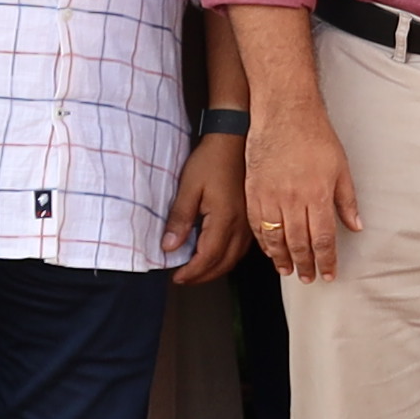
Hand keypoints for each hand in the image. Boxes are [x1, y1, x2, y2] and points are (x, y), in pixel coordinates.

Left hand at [163, 133, 248, 286]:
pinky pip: (241, 247)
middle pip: (223, 263)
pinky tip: (216, 253)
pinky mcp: (250, 217)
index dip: (191, 272)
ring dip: (216, 268)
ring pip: (234, 258)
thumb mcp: (188, 187)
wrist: (234, 139)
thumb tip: (169, 246)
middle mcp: (241, 225)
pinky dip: (227, 257)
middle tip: (184, 278)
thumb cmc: (212, 159)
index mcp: (225, 219)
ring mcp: (248, 222)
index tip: (176, 276)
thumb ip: (179, 218)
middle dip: (202, 276)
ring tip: (198, 270)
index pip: (208, 258)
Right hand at [247, 104, 358, 279]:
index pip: (323, 239)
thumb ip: (347, 200)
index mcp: (317, 195)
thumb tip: (355, 226)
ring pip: (276, 239)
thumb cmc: (315, 137)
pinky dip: (263, 242)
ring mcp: (270, 197)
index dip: (326, 260)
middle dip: (306, 265)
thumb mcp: (341, 167)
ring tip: (288, 271)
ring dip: (283, 258)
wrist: (284, 114)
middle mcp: (293, 200)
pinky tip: (269, 250)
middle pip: (299, 243)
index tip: (329, 273)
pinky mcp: (253, 192)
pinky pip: (257, 225)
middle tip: (309, 278)